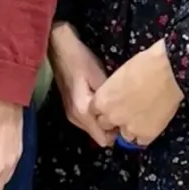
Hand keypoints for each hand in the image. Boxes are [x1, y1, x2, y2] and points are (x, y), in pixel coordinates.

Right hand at [49, 22, 113, 147]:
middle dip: (112, 128)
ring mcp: (71, 114)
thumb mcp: (99, 77)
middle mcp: (75, 118)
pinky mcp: (71, 108)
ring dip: (105, 122)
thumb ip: (109, 100)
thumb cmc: (81, 61)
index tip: (128, 119)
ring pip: (94, 129)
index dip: (118, 133)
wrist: (60, 49)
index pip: (104, 140)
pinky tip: (105, 101)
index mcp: (83, 112)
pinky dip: (98, 116)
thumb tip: (122, 116)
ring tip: (116, 105)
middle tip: (124, 111)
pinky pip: (88, 120)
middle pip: (99, 136)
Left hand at [92, 40, 182, 148]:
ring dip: (130, 128)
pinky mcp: (146, 135)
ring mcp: (129, 129)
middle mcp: (112, 117)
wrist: (168, 73)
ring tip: (142, 116)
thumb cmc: (144, 65)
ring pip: (125, 135)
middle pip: (106, 125)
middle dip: (114, 120)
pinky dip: (145, 134)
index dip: (104, 108)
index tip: (112, 105)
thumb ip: (112, 91)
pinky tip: (152, 122)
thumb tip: (116, 96)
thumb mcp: (119, 75)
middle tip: (127, 111)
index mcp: (102, 100)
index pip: (94, 111)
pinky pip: (141, 141)